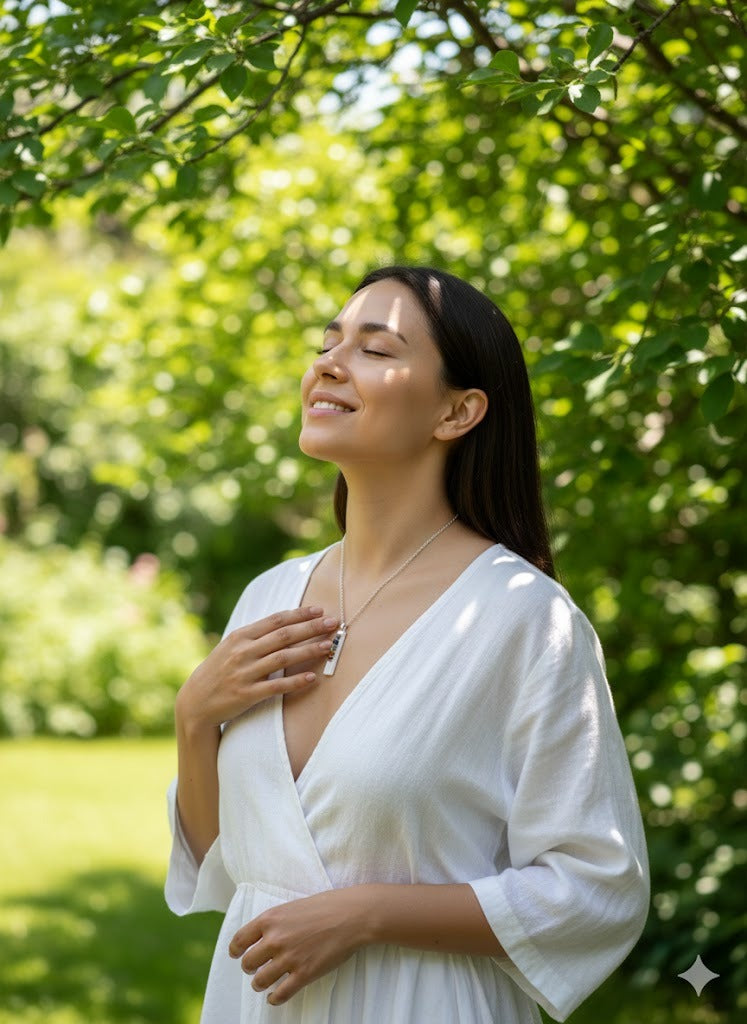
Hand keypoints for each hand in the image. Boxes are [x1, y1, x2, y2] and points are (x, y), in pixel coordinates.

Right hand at [175, 606, 338, 731]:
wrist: (195, 701)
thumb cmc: (218, 670)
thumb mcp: (231, 646)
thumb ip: (255, 635)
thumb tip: (285, 622)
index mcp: (240, 636)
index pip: (276, 620)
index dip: (300, 614)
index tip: (320, 609)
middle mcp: (243, 652)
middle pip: (284, 636)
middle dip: (311, 627)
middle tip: (333, 623)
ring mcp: (245, 673)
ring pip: (283, 658)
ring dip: (308, 651)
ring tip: (328, 646)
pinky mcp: (247, 694)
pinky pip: (276, 687)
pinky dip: (295, 682)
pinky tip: (312, 678)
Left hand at [228, 888, 370, 1004]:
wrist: (351, 915)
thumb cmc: (324, 907)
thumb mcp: (291, 907)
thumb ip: (274, 922)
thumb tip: (261, 937)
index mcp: (270, 919)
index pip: (239, 940)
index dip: (235, 951)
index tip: (236, 954)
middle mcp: (275, 939)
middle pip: (248, 963)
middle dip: (250, 967)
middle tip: (256, 968)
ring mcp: (289, 958)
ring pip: (260, 981)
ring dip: (260, 984)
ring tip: (264, 982)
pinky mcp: (303, 974)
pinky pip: (280, 994)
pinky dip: (274, 998)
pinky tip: (275, 996)